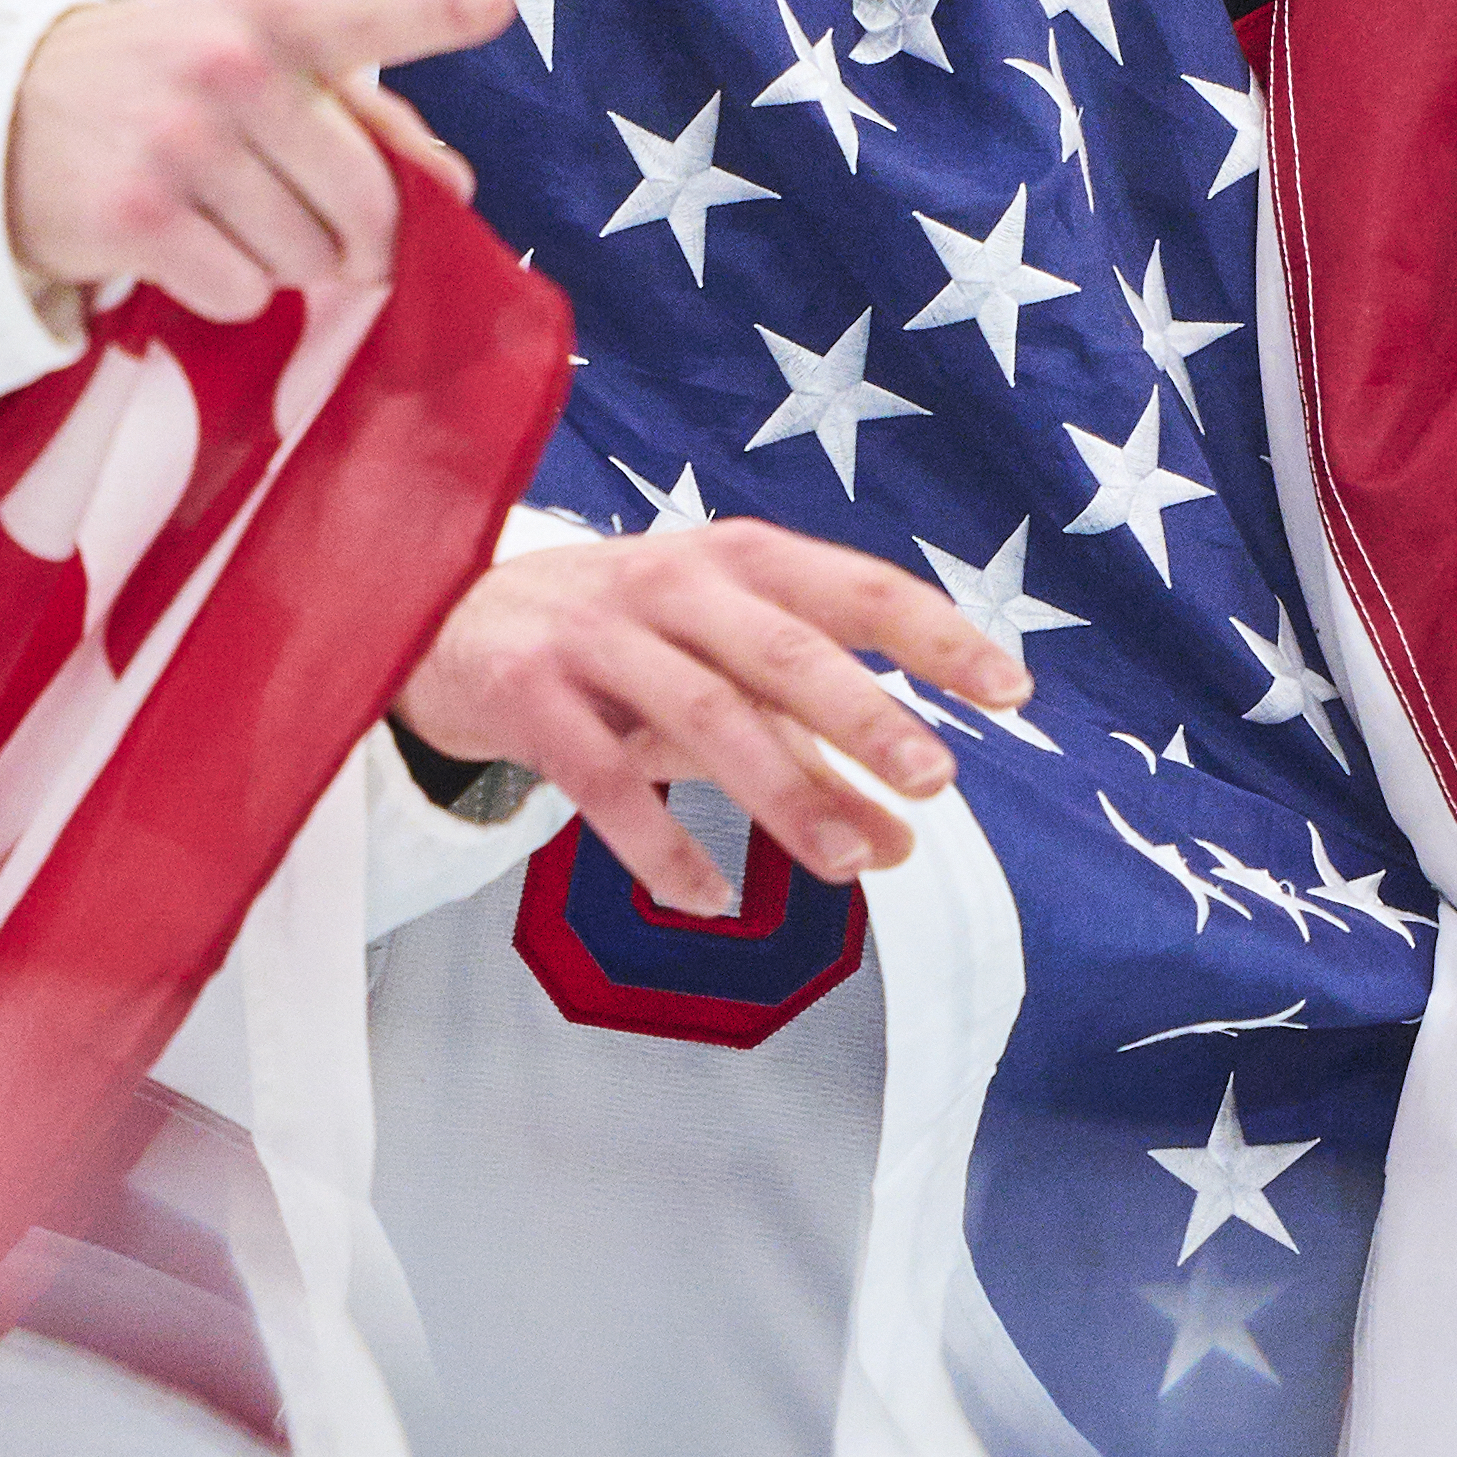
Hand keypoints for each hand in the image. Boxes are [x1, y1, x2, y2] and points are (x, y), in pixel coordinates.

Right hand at [5, 0, 505, 317]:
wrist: (2, 115)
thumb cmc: (159, 81)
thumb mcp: (247, 53)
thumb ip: (361, 106)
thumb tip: (454, 184)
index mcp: (271, 10)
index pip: (370, 14)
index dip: (439, 10)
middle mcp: (229, 66)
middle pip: (367, 200)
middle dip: (362, 241)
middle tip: (332, 239)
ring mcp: (179, 142)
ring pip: (308, 259)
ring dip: (289, 266)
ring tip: (231, 222)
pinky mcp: (136, 217)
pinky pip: (243, 294)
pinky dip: (229, 290)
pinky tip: (188, 248)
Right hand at [394, 520, 1026, 907]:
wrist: (444, 618)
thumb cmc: (616, 641)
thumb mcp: (719, 676)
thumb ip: (812, 752)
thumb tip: (905, 840)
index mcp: (736, 559)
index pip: (856, 588)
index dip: (936, 636)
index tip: (1011, 692)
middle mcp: (670, 583)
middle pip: (781, 649)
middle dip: (864, 714)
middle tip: (936, 779)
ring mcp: (594, 635)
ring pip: (703, 715)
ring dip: (783, 792)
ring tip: (851, 863)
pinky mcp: (527, 694)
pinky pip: (603, 778)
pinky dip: (659, 843)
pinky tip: (710, 897)